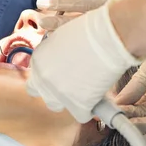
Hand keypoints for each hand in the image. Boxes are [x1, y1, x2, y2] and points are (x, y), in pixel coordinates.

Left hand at [26, 0, 141, 122]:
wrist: (110, 37)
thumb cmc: (90, 31)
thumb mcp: (63, 37)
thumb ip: (53, 52)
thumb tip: (56, 59)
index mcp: (38, 59)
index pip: (35, 75)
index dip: (49, 75)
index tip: (60, 74)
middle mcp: (42, 77)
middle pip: (40, 93)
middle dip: (52, 89)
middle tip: (70, 84)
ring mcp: (58, 93)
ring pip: (55, 105)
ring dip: (67, 100)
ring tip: (83, 89)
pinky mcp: (77, 105)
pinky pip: (80, 115)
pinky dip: (89, 108)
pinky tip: (97, 95)